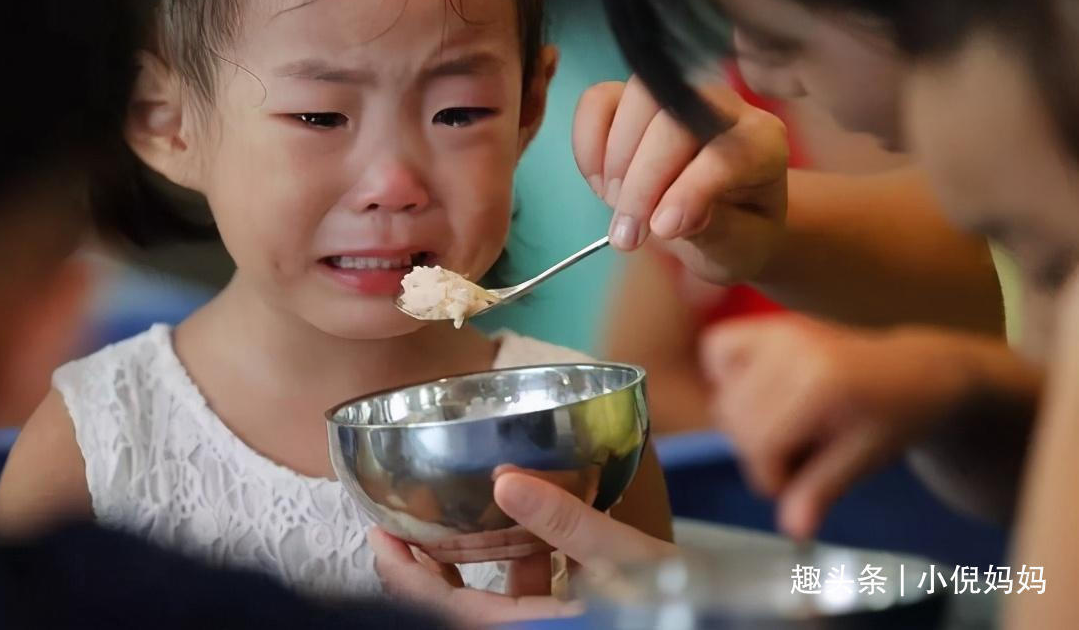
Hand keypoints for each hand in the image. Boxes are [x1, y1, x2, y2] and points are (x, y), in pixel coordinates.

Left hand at [370, 472, 674, 625]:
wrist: (719, 620)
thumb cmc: (681, 600)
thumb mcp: (625, 557)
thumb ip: (565, 522)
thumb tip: (505, 481)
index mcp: (531, 628)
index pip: (441, 609)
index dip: (401, 574)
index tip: (377, 531)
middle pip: (454, 607)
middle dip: (422, 566)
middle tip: (399, 522)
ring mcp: (548, 627)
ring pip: (487, 603)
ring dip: (466, 565)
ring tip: (453, 518)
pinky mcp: (568, 621)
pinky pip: (522, 600)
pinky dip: (513, 568)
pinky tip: (525, 532)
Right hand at [573, 77, 787, 283]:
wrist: (724, 221)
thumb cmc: (738, 233)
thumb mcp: (738, 246)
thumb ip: (713, 230)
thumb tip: (665, 220)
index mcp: (762, 142)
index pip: (721, 153)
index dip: (687, 191)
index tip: (661, 231)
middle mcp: (722, 107)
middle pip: (672, 120)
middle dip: (641, 181)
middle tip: (627, 235)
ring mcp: (675, 97)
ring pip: (636, 98)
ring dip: (614, 160)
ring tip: (618, 208)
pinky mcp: (633, 101)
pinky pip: (598, 101)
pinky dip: (588, 142)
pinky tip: (600, 182)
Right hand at [703, 316, 985, 538]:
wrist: (918, 372)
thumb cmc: (896, 418)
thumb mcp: (865, 460)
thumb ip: (822, 490)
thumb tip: (792, 531)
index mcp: (821, 384)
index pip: (761, 442)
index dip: (771, 477)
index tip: (796, 487)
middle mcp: (792, 349)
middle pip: (736, 420)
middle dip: (757, 453)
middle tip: (796, 458)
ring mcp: (777, 330)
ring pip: (723, 394)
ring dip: (742, 423)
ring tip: (783, 429)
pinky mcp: (768, 323)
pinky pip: (716, 350)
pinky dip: (725, 376)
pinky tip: (757, 393)